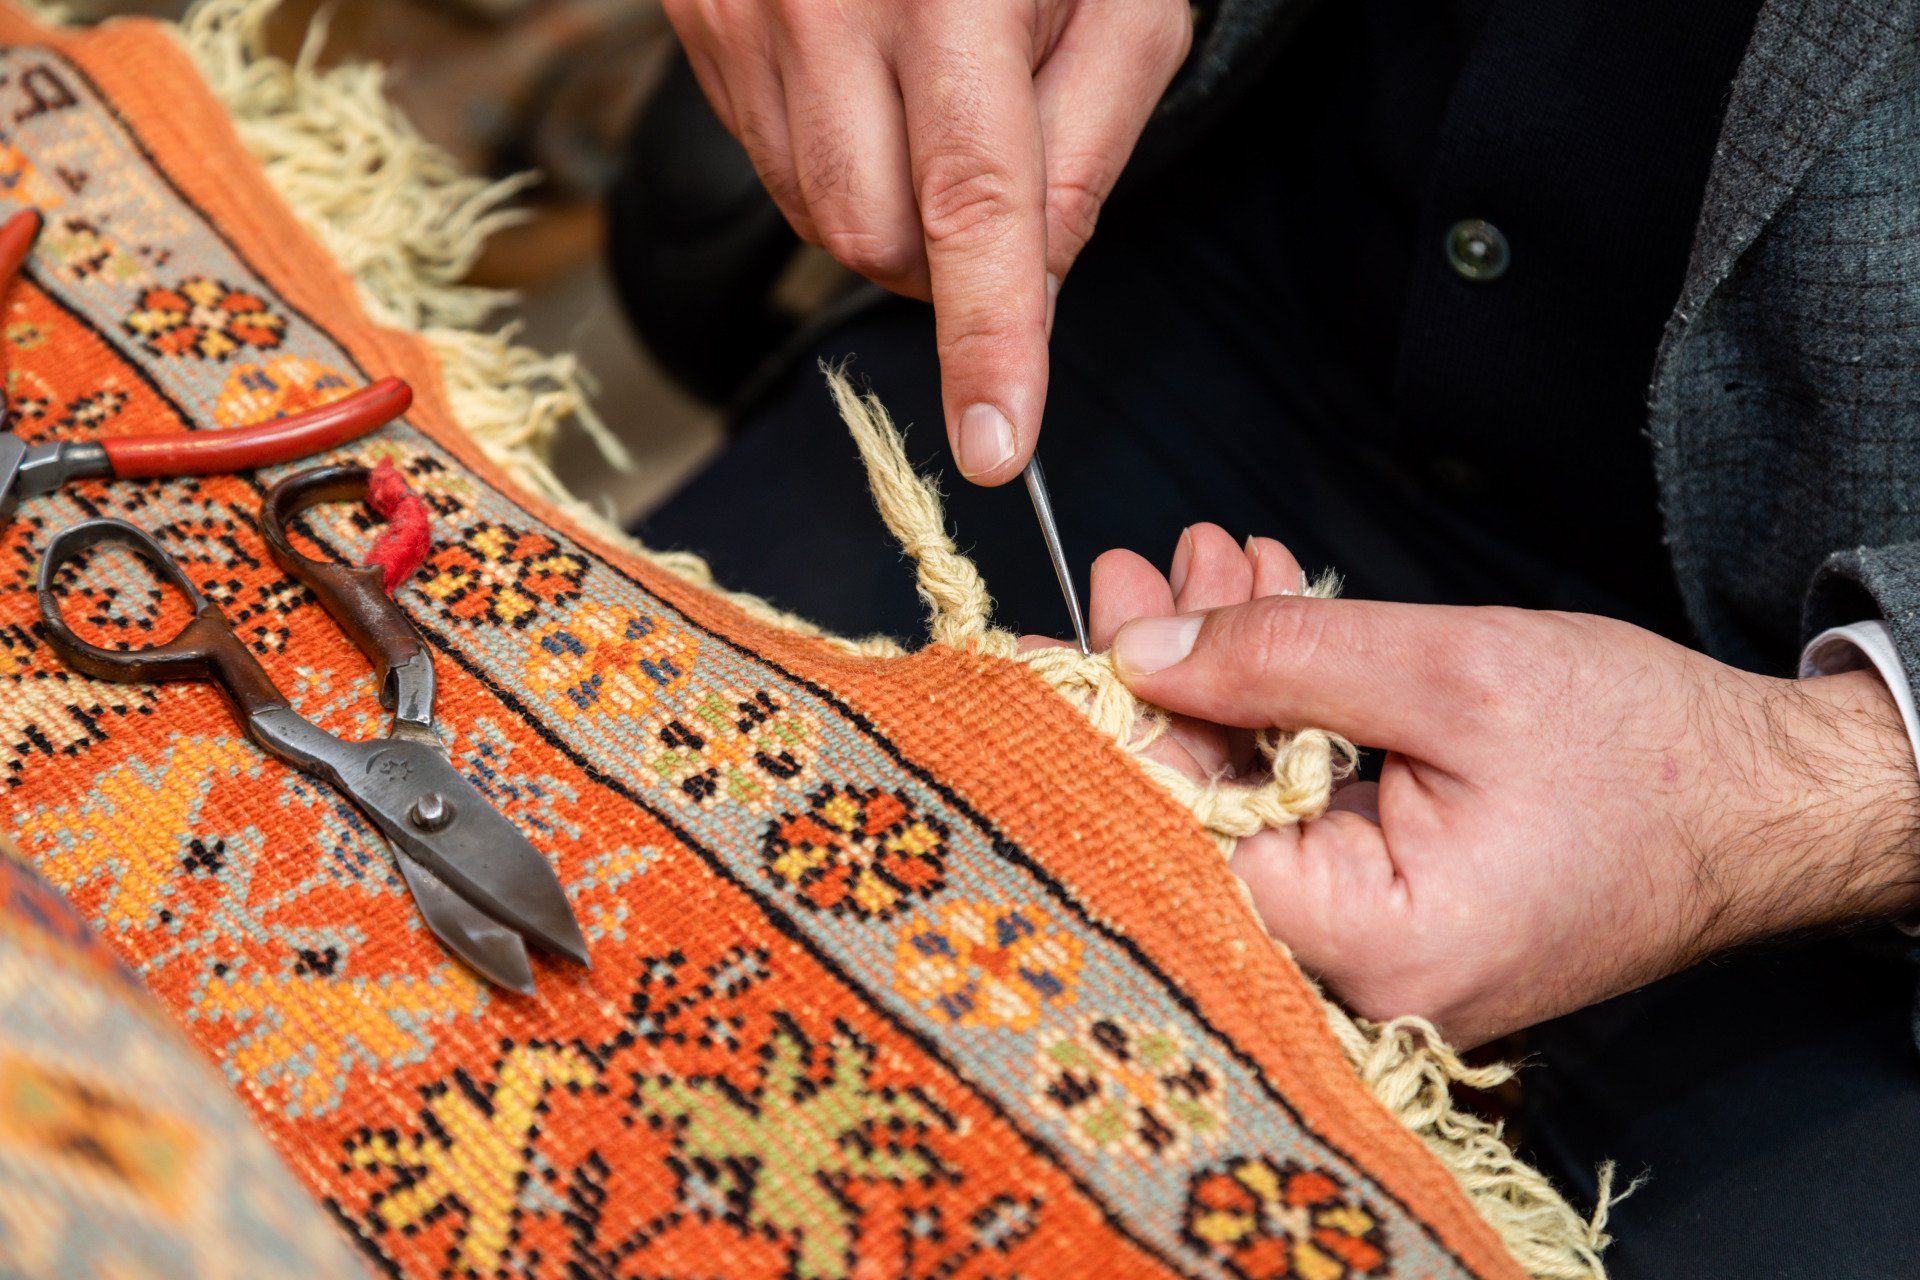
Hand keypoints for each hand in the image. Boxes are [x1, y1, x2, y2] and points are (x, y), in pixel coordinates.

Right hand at [660, 0, 1192, 482]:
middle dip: (944, 266)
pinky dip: (833, 166)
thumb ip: (1090, 148)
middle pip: (875, 238)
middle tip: (998, 196)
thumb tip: (1035, 284)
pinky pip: (767, 161)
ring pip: (813, 215)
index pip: (974, 210)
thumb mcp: (1121, 0)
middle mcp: (826, 5)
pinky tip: (868, 92)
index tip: (998, 448)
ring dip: (890, 216)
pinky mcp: (700, 23)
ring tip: (931, 112)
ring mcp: (744, 16)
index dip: (989, 341)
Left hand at [1094, 529, 1919, 1046]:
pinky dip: (1279, 716)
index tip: (1076, 624)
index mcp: (1373, 944)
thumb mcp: (1452, 670)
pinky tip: (1262, 622)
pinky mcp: (1389, 925)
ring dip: (1229, 676)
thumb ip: (1281, 658)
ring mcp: (1374, 961)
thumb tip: (1138, 649)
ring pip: (1246, 802)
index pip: (1181, 831)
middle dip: (1174, 672)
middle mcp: (1360, 982)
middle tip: (1145, 567)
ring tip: (1212, 563)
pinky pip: (1298, 814)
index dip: (1116, 720)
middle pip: (1201, 815)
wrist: (1765, 806)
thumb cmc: (1646, 751)